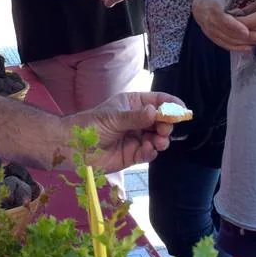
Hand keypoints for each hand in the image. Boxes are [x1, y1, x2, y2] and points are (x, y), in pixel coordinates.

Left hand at [65, 91, 180, 171]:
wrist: (74, 146)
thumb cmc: (91, 124)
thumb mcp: (113, 117)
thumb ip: (136, 117)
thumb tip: (156, 112)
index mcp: (133, 104)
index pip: (157, 101)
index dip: (170, 105)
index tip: (182, 109)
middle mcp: (137, 120)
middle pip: (161, 121)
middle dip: (167, 124)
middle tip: (165, 129)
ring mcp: (136, 138)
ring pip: (158, 138)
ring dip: (162, 140)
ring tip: (158, 141)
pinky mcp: (132, 155)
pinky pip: (148, 153)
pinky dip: (151, 151)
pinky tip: (149, 149)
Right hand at [193, 0, 255, 52]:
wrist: (200, 7)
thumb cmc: (217, 0)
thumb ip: (236, 4)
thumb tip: (255, 7)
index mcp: (213, 7)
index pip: (224, 19)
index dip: (235, 26)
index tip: (247, 31)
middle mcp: (210, 21)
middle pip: (229, 32)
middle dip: (247, 37)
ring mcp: (210, 31)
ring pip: (228, 40)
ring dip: (245, 43)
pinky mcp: (213, 38)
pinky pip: (226, 45)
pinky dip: (238, 48)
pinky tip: (249, 48)